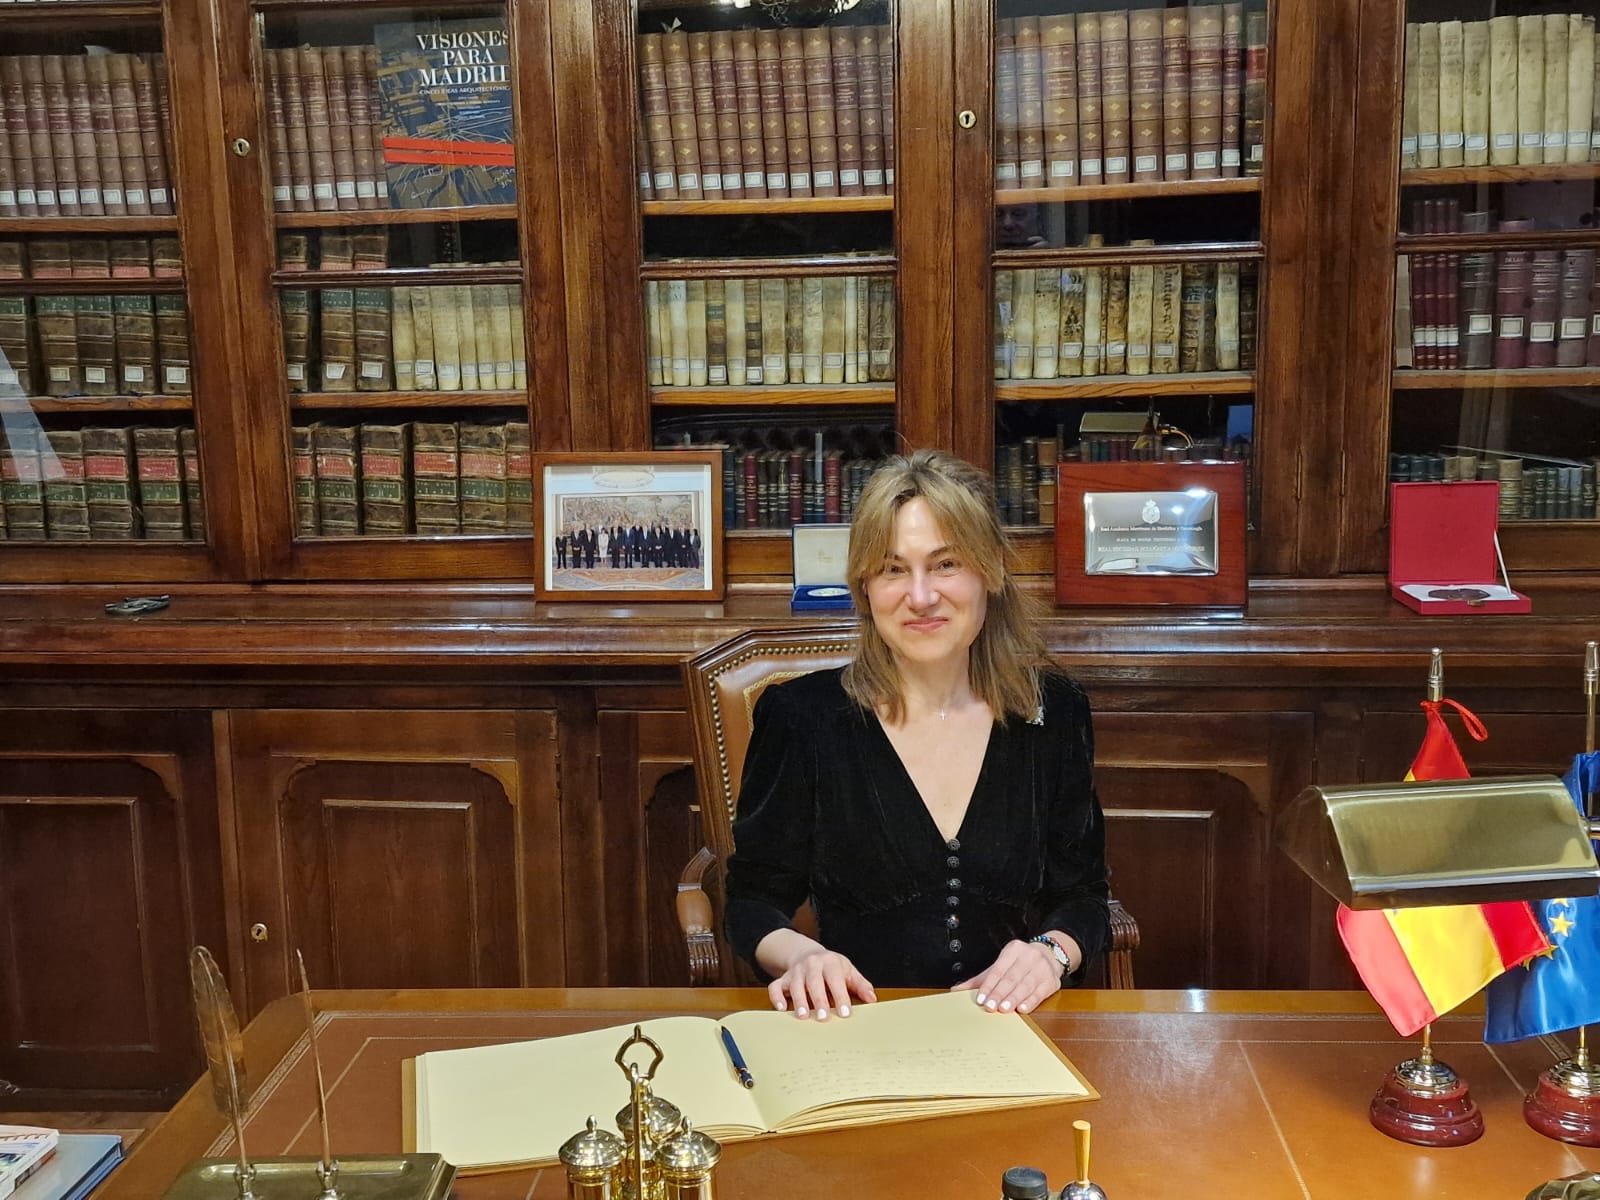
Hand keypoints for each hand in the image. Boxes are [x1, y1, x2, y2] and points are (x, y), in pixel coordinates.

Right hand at [767, 948, 876, 1019]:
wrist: (807, 953)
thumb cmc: (831, 967)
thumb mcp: (848, 971)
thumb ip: (860, 985)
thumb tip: (872, 999)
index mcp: (830, 962)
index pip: (835, 979)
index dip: (840, 996)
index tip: (845, 1013)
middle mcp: (811, 965)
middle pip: (814, 982)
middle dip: (818, 1000)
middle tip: (823, 1018)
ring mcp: (795, 972)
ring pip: (795, 985)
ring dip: (799, 1001)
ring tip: (803, 1017)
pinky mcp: (782, 978)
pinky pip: (775, 987)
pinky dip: (776, 997)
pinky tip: (782, 1009)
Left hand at [952, 937, 1070, 1014]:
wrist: (1049, 955)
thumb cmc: (1020, 963)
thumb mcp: (1001, 964)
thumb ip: (981, 979)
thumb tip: (957, 990)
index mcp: (1013, 950)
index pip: (998, 969)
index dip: (989, 985)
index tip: (981, 998)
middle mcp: (1029, 957)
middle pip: (1011, 978)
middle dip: (1000, 993)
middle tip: (990, 1006)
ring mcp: (1042, 969)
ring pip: (1025, 985)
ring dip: (1014, 998)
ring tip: (1004, 1009)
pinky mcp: (1051, 981)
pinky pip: (1039, 993)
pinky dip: (1030, 1002)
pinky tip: (1022, 1008)